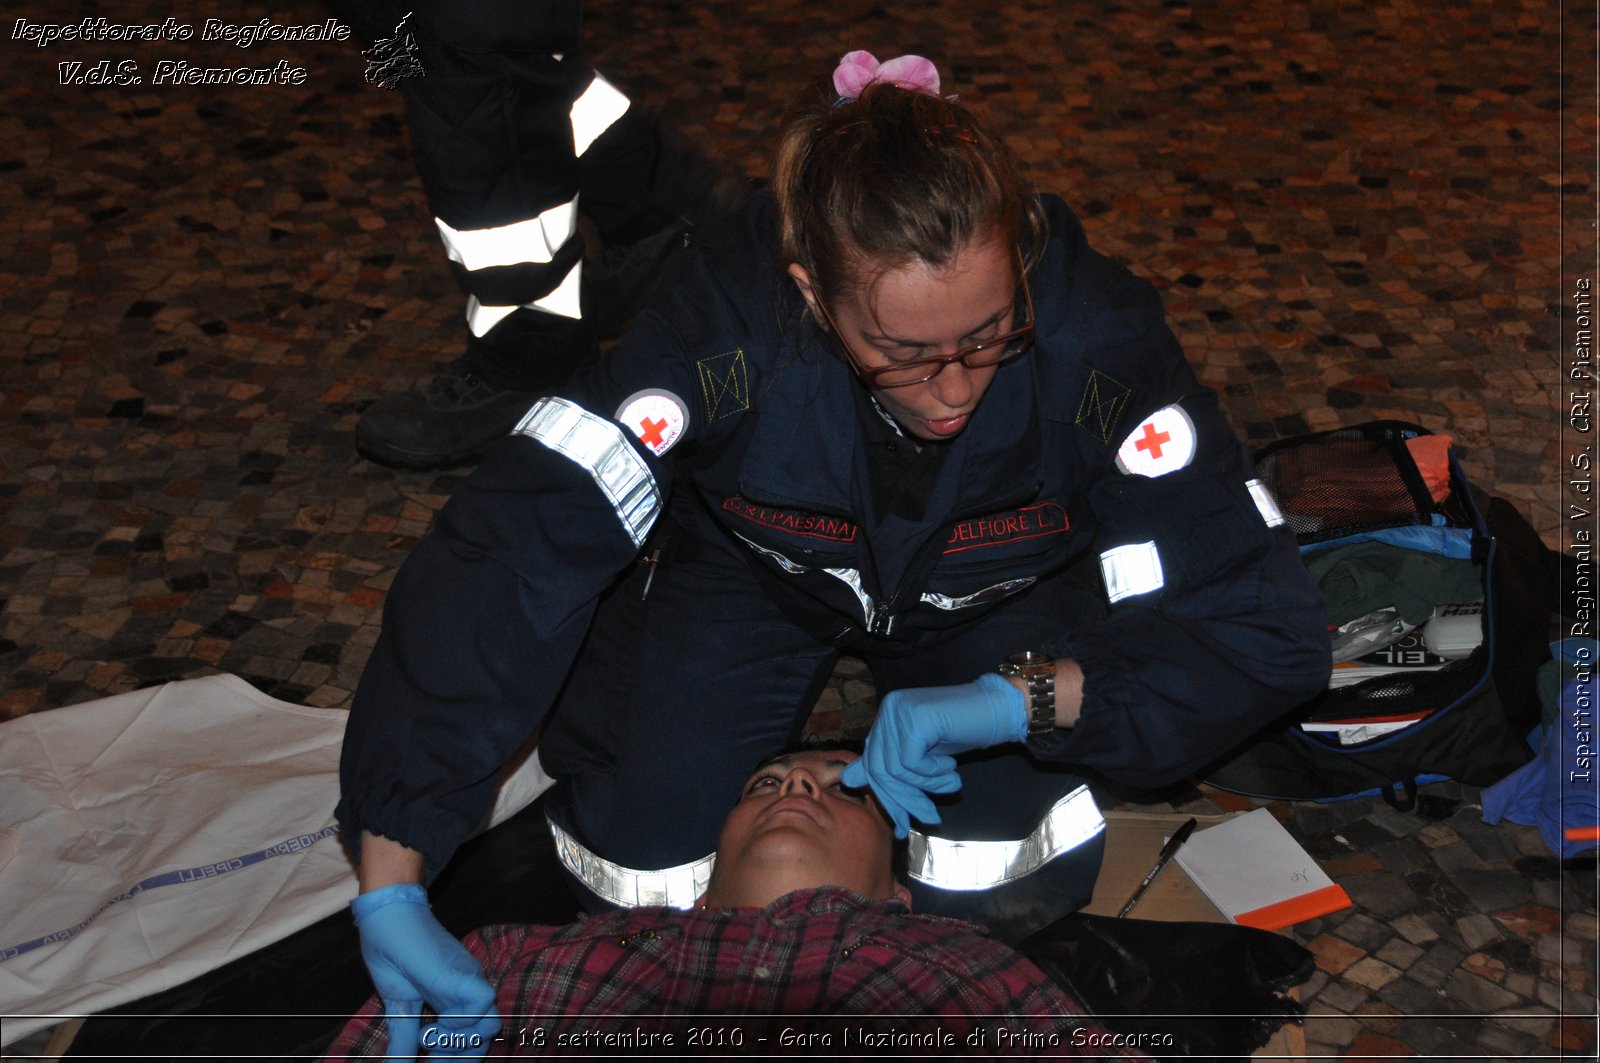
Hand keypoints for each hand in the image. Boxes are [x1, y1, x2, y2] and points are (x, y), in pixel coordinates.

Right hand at [352, 883, 499, 1059]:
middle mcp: (467, 992)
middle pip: (484, 1035)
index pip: (471, 1037)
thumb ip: (403, 1037)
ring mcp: (467, 981)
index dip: (456, 1057)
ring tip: (431, 1040)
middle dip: (459, 1056)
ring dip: (462, 1042)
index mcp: (454, 1000)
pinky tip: (436, 1021)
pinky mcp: (463, 971)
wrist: (385, 919)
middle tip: (432, 1059)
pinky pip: (481, 1001)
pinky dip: (461, 1020)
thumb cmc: (391, 955)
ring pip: (490, 1023)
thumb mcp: (398, 1006)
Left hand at [841, 673, 1026, 837]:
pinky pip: (911, 762)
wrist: (999, 711)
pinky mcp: (915, 718)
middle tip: (929, 815)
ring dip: (925, 786)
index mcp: (886, 716)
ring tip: (951, 783)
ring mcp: (900, 711)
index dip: (887, 797)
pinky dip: (932, 774)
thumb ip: (889, 763)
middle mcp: (888, 709)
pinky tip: (950, 768)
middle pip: (880, 769)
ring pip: (895, 769)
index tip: (901, 826)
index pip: (873, 764)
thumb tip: (849, 780)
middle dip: (904, 799)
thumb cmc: (963, 732)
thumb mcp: (922, 753)